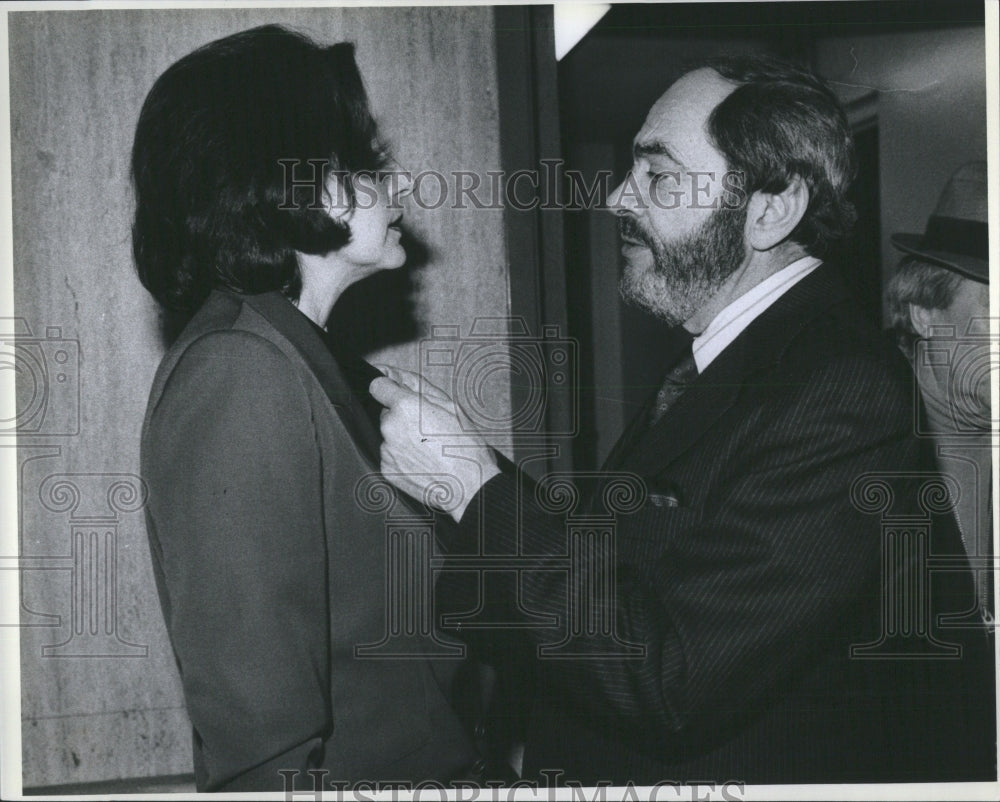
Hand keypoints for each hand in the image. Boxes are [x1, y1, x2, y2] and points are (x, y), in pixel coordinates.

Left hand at [370, 369, 499, 521]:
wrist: (469, 486)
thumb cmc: (465, 447)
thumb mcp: (450, 405)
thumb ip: (417, 385)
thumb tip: (393, 373)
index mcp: (405, 407)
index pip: (378, 386)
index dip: (389, 388)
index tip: (395, 392)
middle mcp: (390, 428)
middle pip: (387, 413)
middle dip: (403, 417)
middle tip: (429, 429)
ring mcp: (387, 450)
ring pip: (389, 435)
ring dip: (403, 437)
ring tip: (429, 448)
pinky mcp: (387, 469)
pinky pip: (390, 455)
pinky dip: (403, 456)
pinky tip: (423, 460)